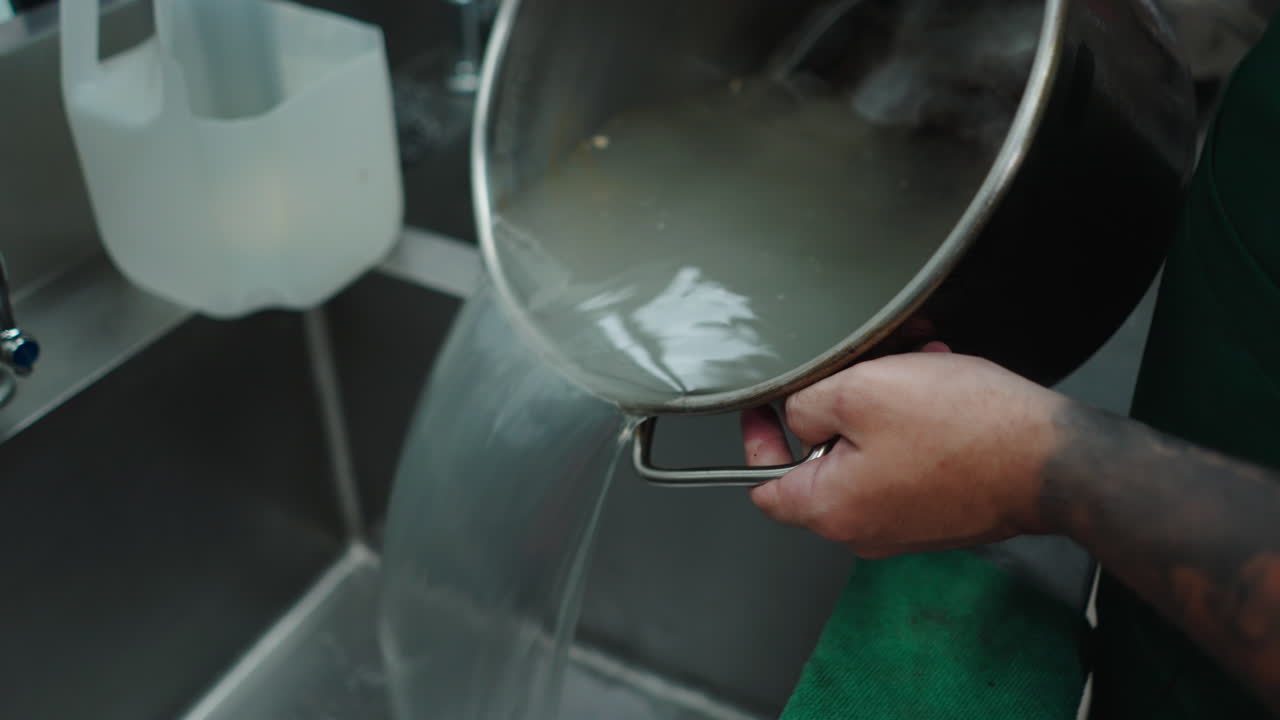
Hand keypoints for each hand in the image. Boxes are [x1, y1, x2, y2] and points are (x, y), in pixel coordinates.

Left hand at [740, 344, 1065, 557]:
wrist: (1054, 461)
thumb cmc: (964, 429)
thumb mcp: (859, 391)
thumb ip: (807, 403)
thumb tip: (799, 417)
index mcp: (831, 509)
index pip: (763, 484)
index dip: (759, 436)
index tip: (767, 404)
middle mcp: (865, 528)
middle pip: (823, 457)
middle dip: (840, 401)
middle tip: (864, 365)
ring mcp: (907, 522)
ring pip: (871, 448)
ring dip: (885, 400)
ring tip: (915, 363)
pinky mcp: (943, 508)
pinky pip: (910, 458)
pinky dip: (917, 419)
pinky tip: (940, 384)